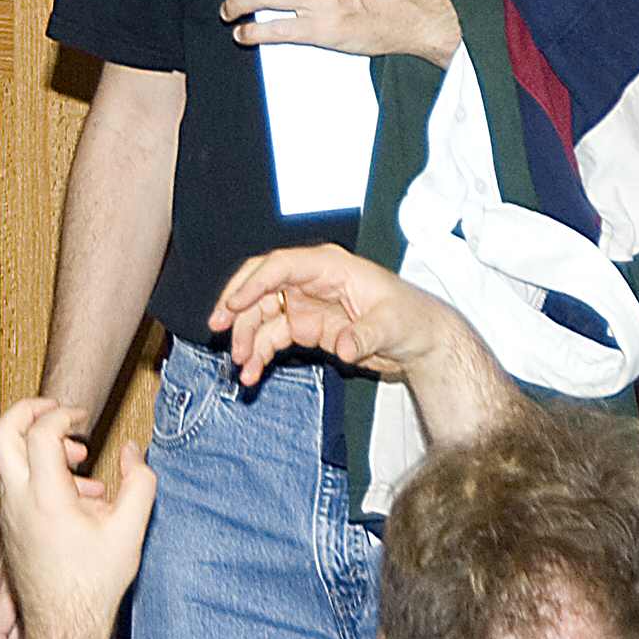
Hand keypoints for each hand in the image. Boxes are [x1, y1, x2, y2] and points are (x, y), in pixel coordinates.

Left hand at [0, 399, 154, 638]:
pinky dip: (39, 471)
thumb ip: (139, 483)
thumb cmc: (91, 585)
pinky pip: (15, 482)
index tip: (81, 416)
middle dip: (27, 409)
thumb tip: (133, 452)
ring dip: (38, 444)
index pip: (38, 433)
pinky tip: (75, 493)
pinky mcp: (9, 524)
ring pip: (6, 458)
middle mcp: (18, 501)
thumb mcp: (129, 531)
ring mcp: (9, 513)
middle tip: (55, 409)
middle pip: (0, 434)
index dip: (61, 414)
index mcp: (45, 498)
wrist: (63, 625)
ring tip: (78, 459)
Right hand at [207, 244, 452, 385]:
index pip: (281, 266)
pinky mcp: (306, 328)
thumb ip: (364, 335)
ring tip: (240, 365)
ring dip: (246, 338)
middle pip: (261, 285)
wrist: (421, 341)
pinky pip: (273, 337)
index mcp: (329, 266)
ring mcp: (306, 304)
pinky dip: (260, 354)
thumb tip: (341, 347)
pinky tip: (252, 373)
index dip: (254, 283)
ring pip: (262, 314)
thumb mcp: (392, 325)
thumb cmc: (411, 319)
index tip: (233, 305)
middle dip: (236, 304)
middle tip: (217, 326)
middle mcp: (311, 281)